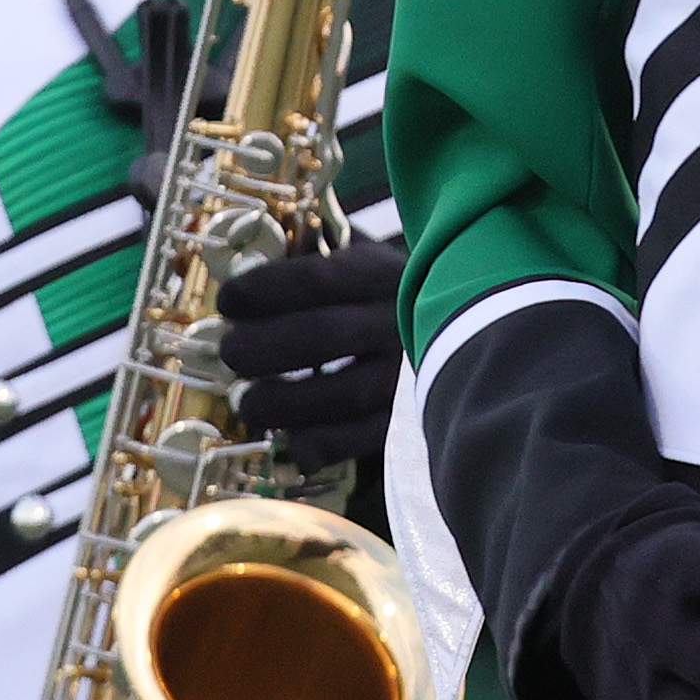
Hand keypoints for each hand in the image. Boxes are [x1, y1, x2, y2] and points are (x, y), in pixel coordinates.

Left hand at [218, 235, 405, 471]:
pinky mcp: (411, 422)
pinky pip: (359, 439)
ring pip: (340, 395)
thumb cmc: (391, 294)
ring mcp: (409, 375)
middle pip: (322, 336)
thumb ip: (314, 257)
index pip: (314, 280)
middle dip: (261, 347)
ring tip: (247, 401)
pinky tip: (290, 436)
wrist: (471, 332)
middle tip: (230, 353)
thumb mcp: (365, 261)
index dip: (262, 291)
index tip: (227, 300)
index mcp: (384, 274)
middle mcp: (400, 322)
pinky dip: (317, 442)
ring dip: (281, 402)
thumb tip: (243, 257)